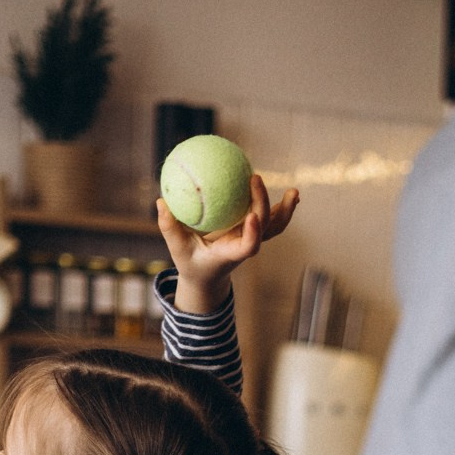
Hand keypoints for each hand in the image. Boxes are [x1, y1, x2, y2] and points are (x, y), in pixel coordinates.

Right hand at [157, 173, 299, 314]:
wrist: (207, 276)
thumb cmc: (191, 262)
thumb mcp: (177, 249)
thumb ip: (169, 228)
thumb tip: (160, 202)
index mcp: (231, 253)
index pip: (248, 246)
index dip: (253, 233)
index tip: (252, 216)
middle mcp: (246, 246)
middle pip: (265, 229)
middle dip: (263, 204)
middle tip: (255, 178)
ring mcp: (252, 239)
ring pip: (275, 226)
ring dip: (286, 210)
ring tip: (295, 191)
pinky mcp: (253, 232)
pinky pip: (269, 217)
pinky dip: (279, 206)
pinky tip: (287, 190)